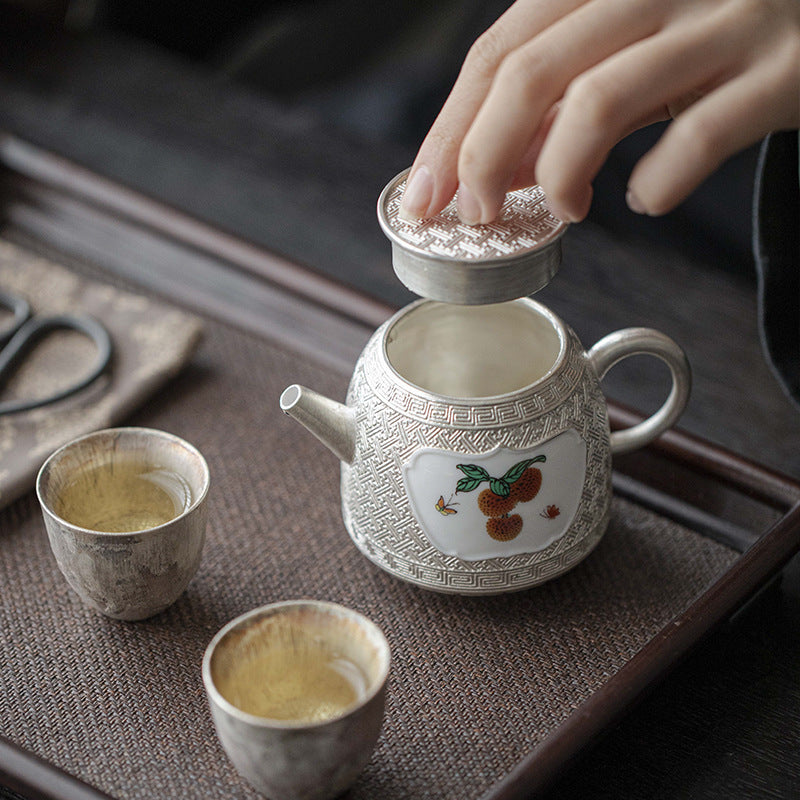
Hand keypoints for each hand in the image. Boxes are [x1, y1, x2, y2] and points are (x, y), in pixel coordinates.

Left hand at [399, 0, 799, 223]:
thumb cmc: (718, 28)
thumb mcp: (626, 51)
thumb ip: (559, 101)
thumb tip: (491, 167)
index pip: (497, 51)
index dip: (450, 130)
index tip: (424, 194)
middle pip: (529, 73)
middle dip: (481, 159)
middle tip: (477, 217)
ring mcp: (723, 19)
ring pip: (599, 100)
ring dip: (558, 175)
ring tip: (564, 209)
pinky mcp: (782, 69)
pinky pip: (698, 136)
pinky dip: (656, 183)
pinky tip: (645, 198)